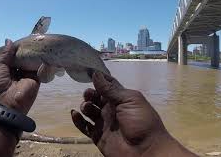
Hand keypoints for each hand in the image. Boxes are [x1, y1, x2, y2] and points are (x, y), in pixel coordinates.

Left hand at [0, 39, 39, 113]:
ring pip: (33, 60)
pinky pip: (40, 68)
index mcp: (5, 66)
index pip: (14, 53)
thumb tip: (10, 40)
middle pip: (24, 56)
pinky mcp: (37, 79)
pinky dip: (43, 60)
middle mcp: (17, 69)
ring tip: (43, 41)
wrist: (4, 104)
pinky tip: (47, 51)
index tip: (26, 37)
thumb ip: (4, 53)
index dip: (19, 46)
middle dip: (29, 48)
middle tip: (37, 37)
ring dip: (37, 53)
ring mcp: (27, 74)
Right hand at [71, 72, 194, 156]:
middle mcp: (112, 109)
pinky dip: (78, 120)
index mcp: (122, 99)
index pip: (108, 85)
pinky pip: (84, 126)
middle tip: (89, 94)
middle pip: (96, 97)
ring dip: (85, 106)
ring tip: (87, 107)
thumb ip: (110, 89)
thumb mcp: (129, 100)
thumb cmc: (141, 121)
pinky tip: (75, 114)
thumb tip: (95, 74)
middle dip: (90, 94)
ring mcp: (104, 123)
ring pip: (89, 111)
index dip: (99, 79)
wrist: (145, 150)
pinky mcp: (98, 136)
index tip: (88, 71)